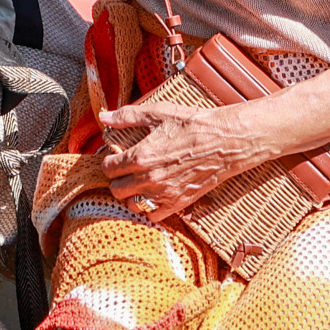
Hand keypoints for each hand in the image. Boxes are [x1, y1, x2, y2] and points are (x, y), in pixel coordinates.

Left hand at [98, 99, 270, 218]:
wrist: (225, 142)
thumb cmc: (192, 124)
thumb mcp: (158, 113)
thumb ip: (127, 116)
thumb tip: (103, 117)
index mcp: (141, 157)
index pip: (109, 168)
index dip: (109, 162)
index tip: (116, 157)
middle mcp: (149, 179)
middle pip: (116, 190)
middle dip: (117, 179)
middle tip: (125, 171)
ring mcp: (164, 194)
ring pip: (131, 205)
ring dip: (130, 196)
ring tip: (137, 184)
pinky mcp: (178, 203)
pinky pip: (152, 216)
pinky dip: (148, 209)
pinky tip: (153, 196)